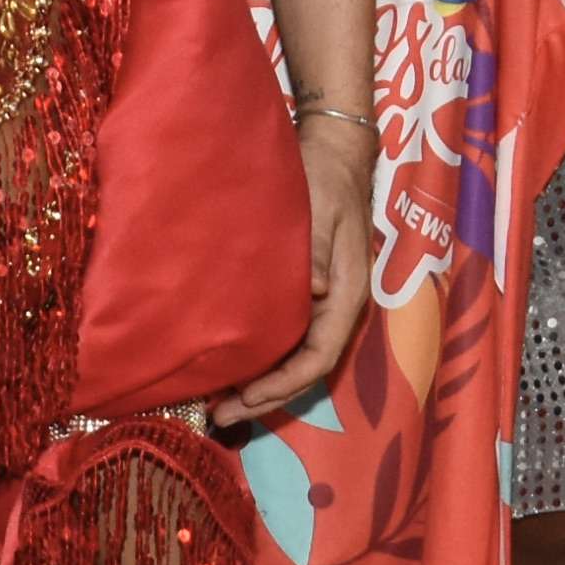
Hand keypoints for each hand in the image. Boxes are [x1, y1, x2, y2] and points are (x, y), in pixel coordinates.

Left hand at [217, 108, 373, 423]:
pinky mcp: (308, 291)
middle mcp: (337, 305)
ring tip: (218, 398)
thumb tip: (313, 292)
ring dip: (261, 380)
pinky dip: (261, 354)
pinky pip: (287, 334)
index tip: (242, 401)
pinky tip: (230, 358)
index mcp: (346, 293)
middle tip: (218, 415)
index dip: (281, 387)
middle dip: (266, 395)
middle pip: (305, 368)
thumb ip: (316, 248)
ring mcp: (323, 301)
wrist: (335, 149)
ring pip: (295, 356)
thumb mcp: (321, 206)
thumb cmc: (325, 177)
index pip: (318, 358)